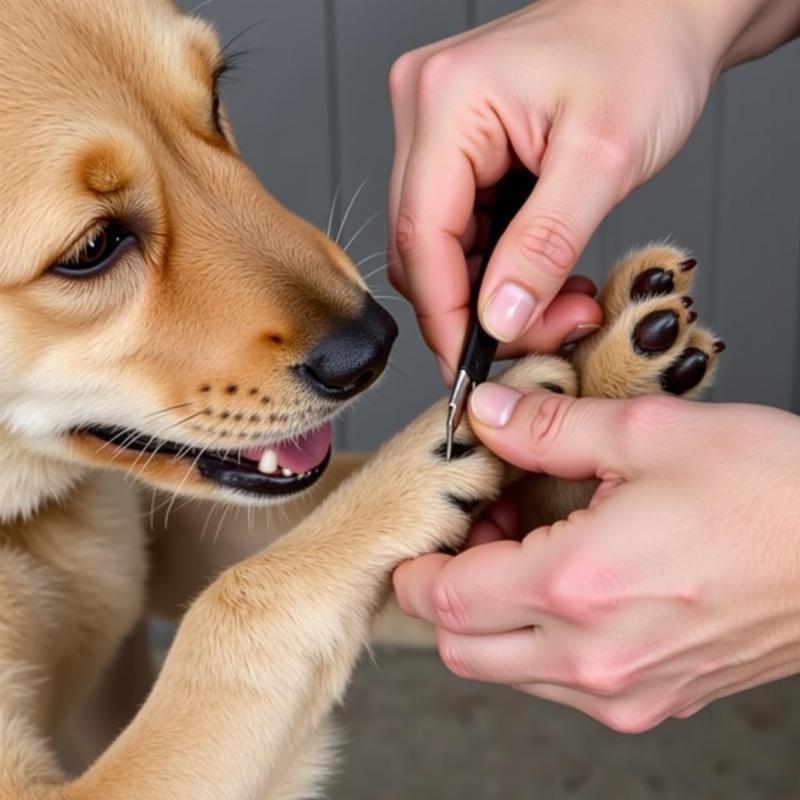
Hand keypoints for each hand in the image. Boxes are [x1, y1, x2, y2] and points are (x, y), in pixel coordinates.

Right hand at [387, 0, 796, 374]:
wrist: (664, 12)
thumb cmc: (644, 51)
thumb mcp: (604, 158)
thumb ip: (544, 245)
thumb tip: (498, 319)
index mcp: (448, 102)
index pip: (421, 235)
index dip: (445, 314)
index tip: (472, 369)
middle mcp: (425, 113)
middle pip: (424, 247)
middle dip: (479, 307)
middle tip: (549, 330)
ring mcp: (437, 130)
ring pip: (441, 247)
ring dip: (494, 292)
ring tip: (562, 303)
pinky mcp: (458, 148)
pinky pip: (463, 229)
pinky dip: (501, 266)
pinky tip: (544, 274)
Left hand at [394, 386, 799, 731]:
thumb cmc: (772, 494)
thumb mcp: (649, 434)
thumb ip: (549, 426)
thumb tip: (487, 413)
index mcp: (579, 587)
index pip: (446, 600)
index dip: (418, 564)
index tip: (429, 532)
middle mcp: (595, 657)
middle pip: (462, 648)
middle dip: (448, 592)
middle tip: (479, 531)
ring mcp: (626, 691)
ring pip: (508, 669)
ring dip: (494, 615)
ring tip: (530, 546)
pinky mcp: (654, 700)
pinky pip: (561, 683)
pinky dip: (541, 638)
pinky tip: (572, 582)